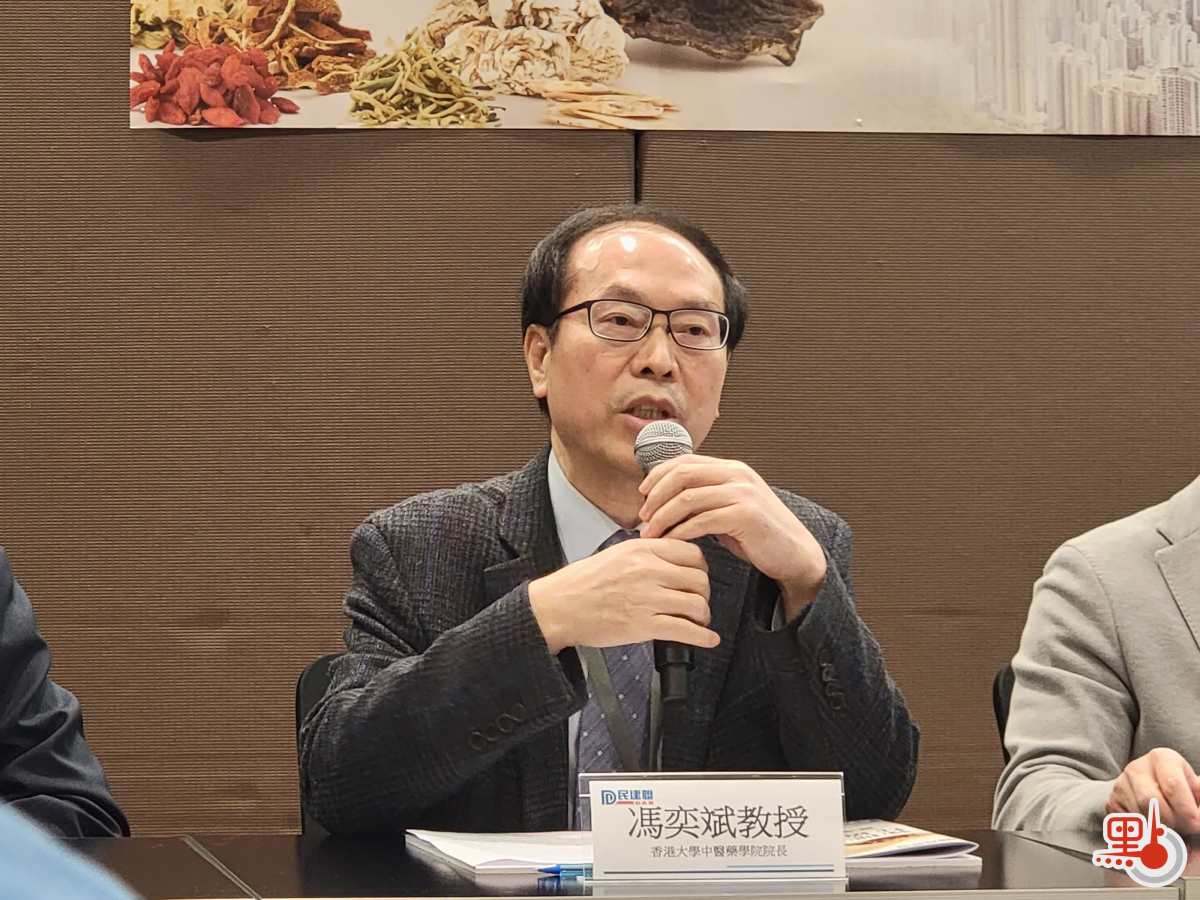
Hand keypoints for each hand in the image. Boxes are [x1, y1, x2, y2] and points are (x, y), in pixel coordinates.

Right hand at [528, 538, 719, 653]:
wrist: (558, 607)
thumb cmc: (581, 583)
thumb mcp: (615, 553)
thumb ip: (645, 553)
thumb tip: (670, 556)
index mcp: (642, 550)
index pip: (692, 553)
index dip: (700, 567)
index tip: (698, 576)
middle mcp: (648, 571)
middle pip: (699, 579)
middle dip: (704, 593)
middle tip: (698, 600)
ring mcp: (647, 598)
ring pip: (697, 604)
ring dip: (703, 615)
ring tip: (699, 620)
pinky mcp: (644, 625)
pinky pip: (686, 630)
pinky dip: (703, 637)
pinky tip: (709, 639)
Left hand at [637, 454, 827, 618]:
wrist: (794, 554)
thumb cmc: (756, 534)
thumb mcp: (728, 507)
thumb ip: (704, 498)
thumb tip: (665, 499)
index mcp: (731, 468)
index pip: (684, 461)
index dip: (658, 475)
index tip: (642, 495)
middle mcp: (737, 474)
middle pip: (682, 475)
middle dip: (655, 496)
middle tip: (642, 517)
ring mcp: (743, 493)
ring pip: (687, 498)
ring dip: (662, 517)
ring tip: (650, 534)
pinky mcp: (745, 515)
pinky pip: (701, 521)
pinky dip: (680, 532)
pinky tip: (671, 542)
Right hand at [1106, 747, 1199, 833]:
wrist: (1150, 786)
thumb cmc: (1180, 789)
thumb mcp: (1194, 785)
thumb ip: (1199, 794)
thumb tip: (1198, 812)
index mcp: (1162, 758)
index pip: (1172, 785)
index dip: (1187, 810)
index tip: (1197, 825)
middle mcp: (1137, 768)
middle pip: (1151, 801)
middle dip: (1172, 822)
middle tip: (1185, 830)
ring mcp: (1121, 784)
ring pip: (1138, 814)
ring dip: (1159, 829)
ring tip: (1173, 830)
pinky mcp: (1112, 801)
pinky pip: (1127, 822)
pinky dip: (1144, 832)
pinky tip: (1155, 829)